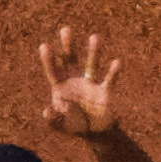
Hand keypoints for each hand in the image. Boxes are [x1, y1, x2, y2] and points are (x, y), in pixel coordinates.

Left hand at [28, 23, 124, 141]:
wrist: (95, 132)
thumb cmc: (75, 127)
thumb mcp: (61, 126)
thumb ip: (53, 120)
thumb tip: (46, 111)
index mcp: (61, 88)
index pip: (53, 71)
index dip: (48, 60)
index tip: (44, 46)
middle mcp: (75, 81)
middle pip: (70, 60)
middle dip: (67, 46)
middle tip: (65, 29)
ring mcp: (90, 84)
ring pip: (91, 64)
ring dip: (92, 51)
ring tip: (94, 36)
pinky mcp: (104, 91)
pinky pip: (109, 79)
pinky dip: (113, 72)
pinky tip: (116, 62)